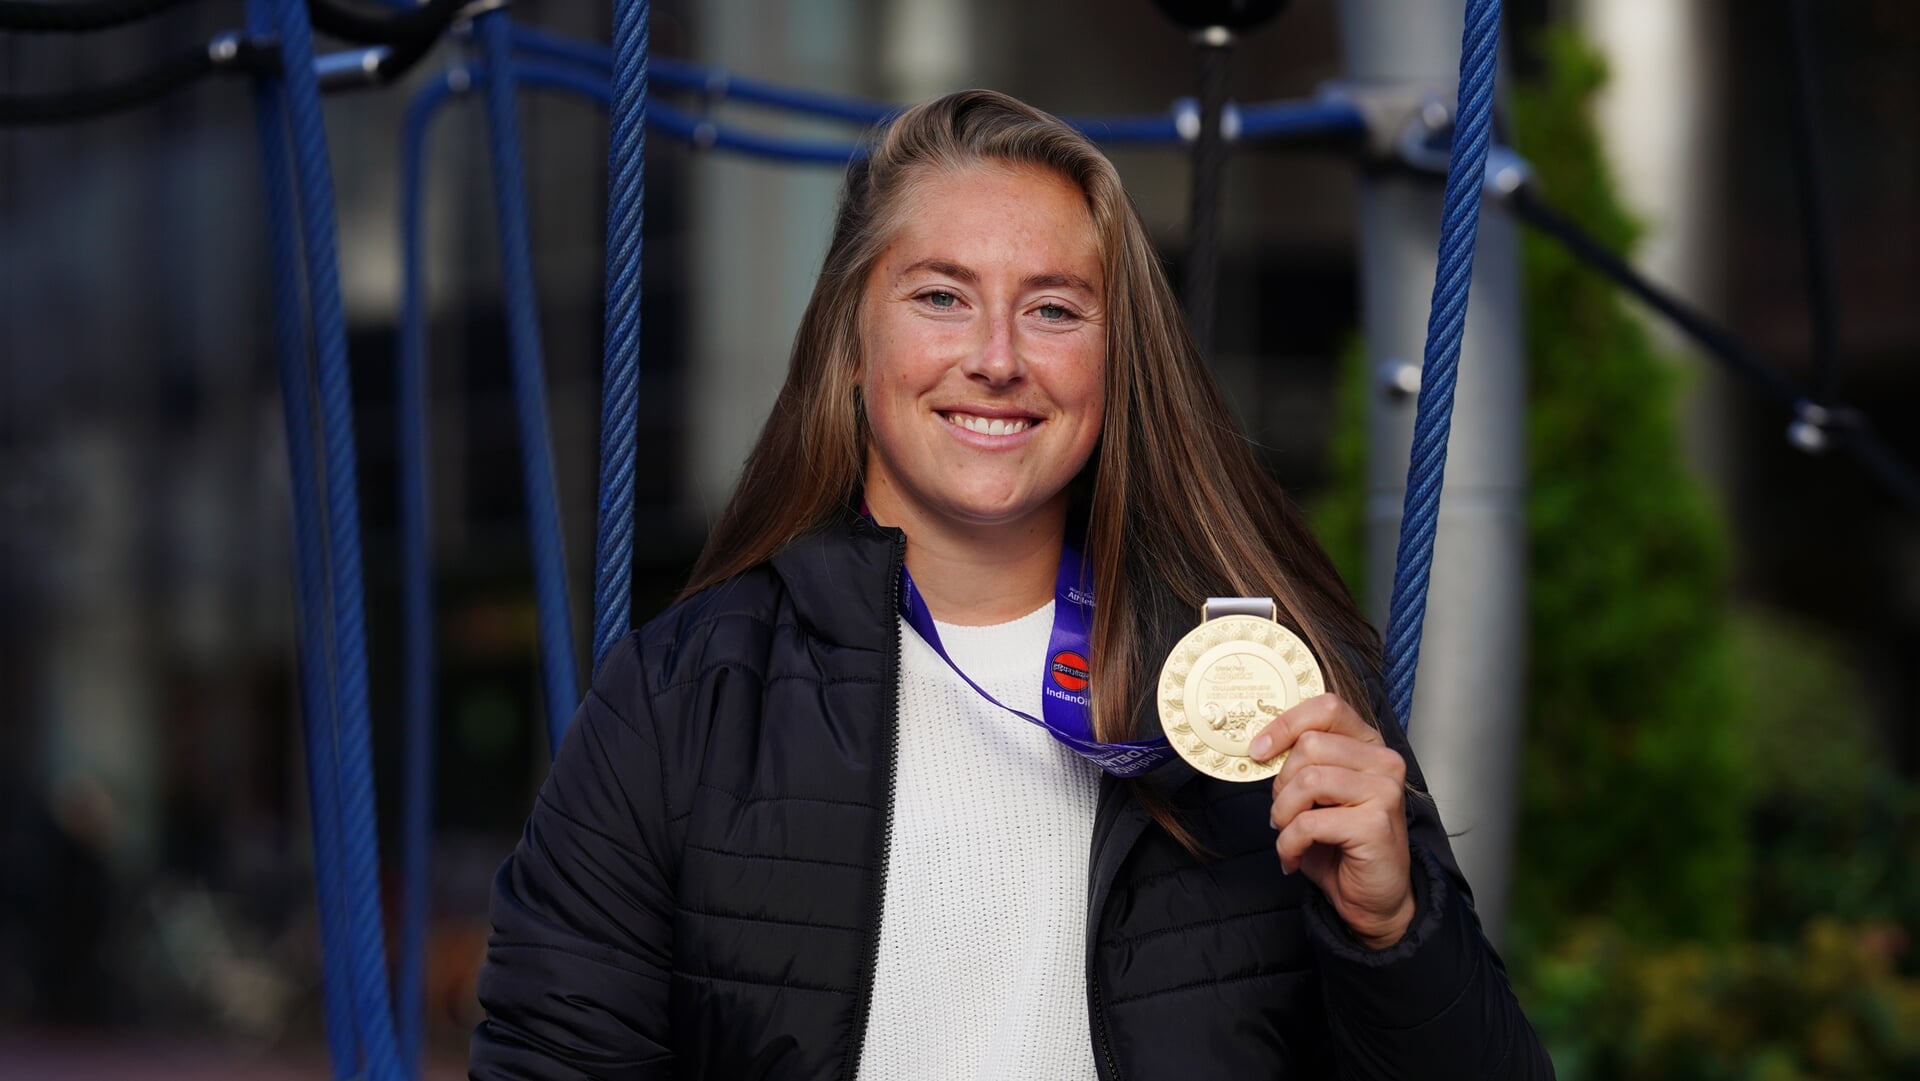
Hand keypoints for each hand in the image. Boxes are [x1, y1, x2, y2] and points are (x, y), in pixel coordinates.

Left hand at [1248, 694, 1414, 948]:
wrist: (1374, 898)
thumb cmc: (1340, 844)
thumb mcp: (1317, 795)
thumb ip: (1301, 763)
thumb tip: (1260, 746)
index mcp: (1368, 745)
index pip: (1326, 708)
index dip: (1285, 725)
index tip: (1258, 751)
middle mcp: (1383, 762)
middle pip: (1310, 746)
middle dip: (1281, 783)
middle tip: (1283, 813)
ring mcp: (1385, 791)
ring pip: (1308, 780)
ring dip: (1283, 813)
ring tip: (1287, 833)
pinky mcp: (1376, 824)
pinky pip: (1310, 822)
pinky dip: (1289, 843)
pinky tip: (1293, 857)